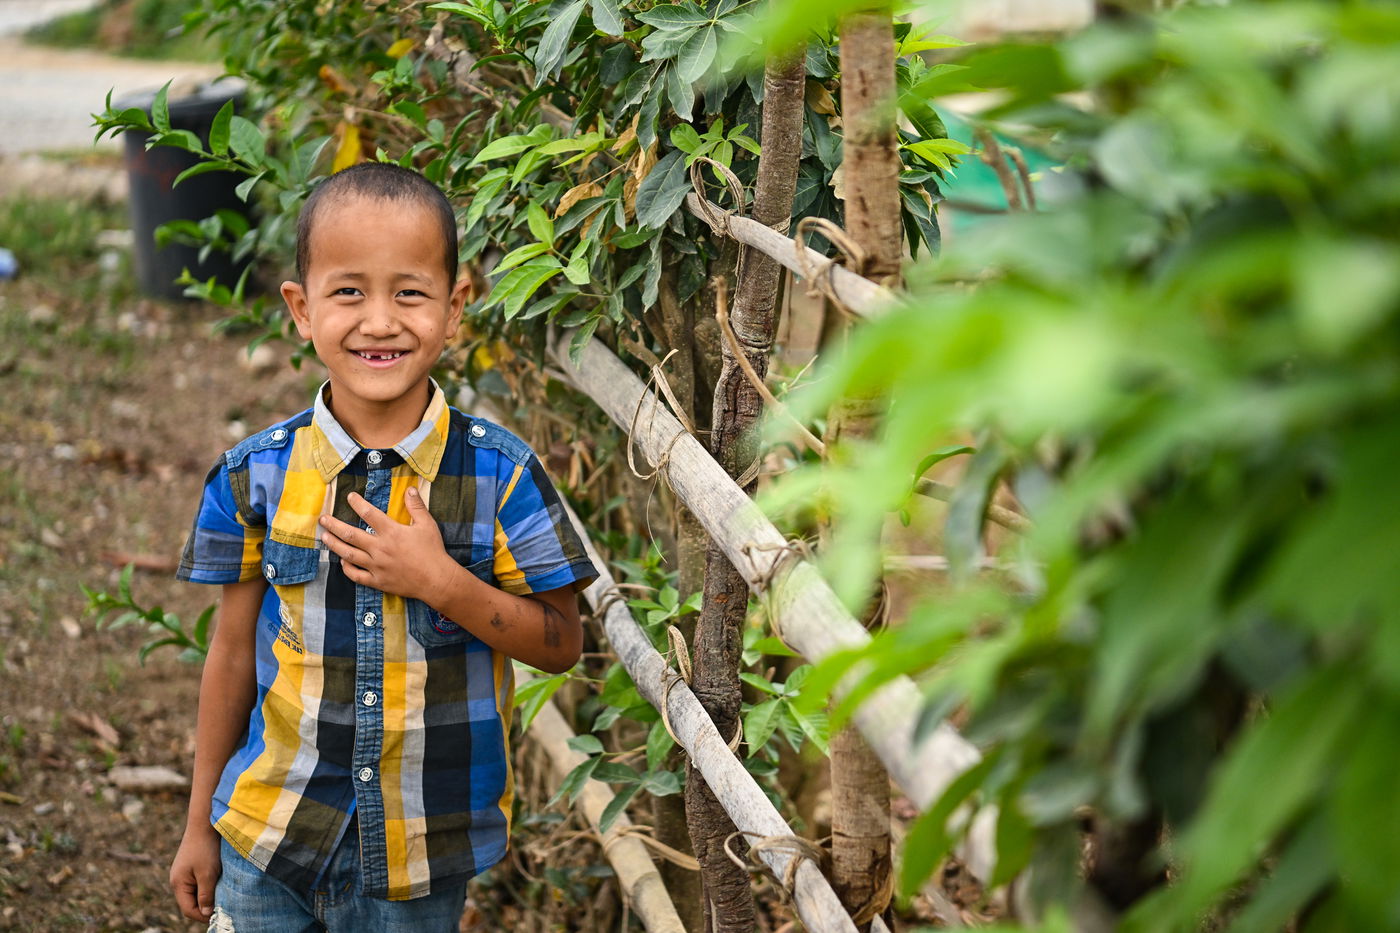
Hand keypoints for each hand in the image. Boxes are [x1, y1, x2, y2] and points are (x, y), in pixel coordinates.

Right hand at [170, 822, 220, 922]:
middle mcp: (178, 880)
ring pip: (196, 892)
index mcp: (178, 884)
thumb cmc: (205, 848)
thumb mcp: (207, 873)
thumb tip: (205, 914)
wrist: (205, 823)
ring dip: (208, 896)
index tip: (219, 916)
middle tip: (224, 907)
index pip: (188, 909)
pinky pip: (199, 883)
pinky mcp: (192, 866)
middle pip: (191, 902)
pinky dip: (209, 886)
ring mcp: (184, 873)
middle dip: (206, 907)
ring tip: (223, 896)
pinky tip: (220, 883)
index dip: (203, 916)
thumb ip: (205, 895)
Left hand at [319, 487, 455, 601]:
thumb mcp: (427, 525)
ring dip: (334, 545)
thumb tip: (410, 489)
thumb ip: (416, 506)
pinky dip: (347, 569)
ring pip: (349, 554)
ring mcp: (377, 566)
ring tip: (325, 538)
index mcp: (391, 532)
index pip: (369, 513)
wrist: (436, 580)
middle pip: (350, 534)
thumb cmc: (433, 551)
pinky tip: (343, 562)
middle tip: (323, 519)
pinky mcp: (378, 581)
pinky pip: (356, 575)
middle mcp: (380, 548)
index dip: (357, 503)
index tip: (349, 497)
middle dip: (334, 525)